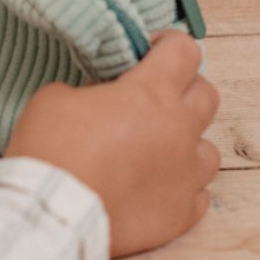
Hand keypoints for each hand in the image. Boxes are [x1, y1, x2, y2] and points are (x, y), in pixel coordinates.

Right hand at [6, 30, 219, 257]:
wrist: (53, 211)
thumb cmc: (50, 147)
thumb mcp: (56, 97)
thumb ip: (89, 91)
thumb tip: (101, 100)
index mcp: (151, 93)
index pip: (184, 51)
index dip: (168, 45)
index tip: (150, 51)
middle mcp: (179, 130)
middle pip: (206, 95)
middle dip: (182, 89)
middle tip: (150, 98)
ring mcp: (186, 175)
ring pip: (208, 149)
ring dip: (185, 143)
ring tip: (155, 149)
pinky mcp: (181, 214)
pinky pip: (197, 195)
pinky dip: (179, 187)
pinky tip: (154, 186)